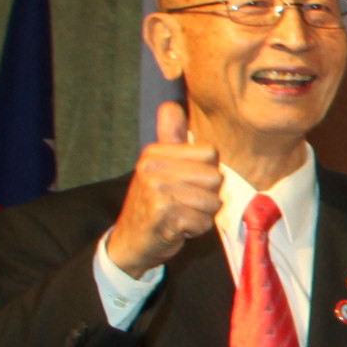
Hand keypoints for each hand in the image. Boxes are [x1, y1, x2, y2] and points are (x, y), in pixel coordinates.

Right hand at [105, 101, 222, 277]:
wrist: (131, 241)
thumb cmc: (153, 203)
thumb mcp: (159, 167)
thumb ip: (170, 138)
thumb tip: (171, 105)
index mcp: (154, 152)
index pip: (210, 153)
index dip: (207, 172)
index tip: (187, 182)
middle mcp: (152, 167)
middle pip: (215, 177)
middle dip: (208, 195)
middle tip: (184, 202)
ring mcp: (156, 190)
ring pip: (213, 201)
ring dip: (203, 214)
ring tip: (181, 215)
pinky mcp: (163, 214)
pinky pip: (204, 221)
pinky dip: (196, 229)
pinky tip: (178, 228)